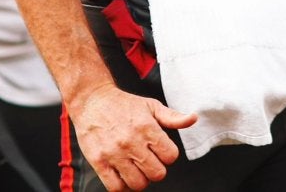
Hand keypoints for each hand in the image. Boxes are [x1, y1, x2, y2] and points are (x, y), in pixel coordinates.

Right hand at [69, 83, 196, 190]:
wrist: (92, 101)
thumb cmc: (123, 104)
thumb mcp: (151, 106)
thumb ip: (173, 117)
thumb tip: (193, 118)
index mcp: (147, 127)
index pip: (170, 156)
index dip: (168, 155)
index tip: (160, 150)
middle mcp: (132, 141)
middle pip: (157, 173)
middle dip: (156, 169)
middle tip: (148, 160)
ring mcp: (115, 153)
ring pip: (138, 183)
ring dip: (140, 179)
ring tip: (136, 168)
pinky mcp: (99, 162)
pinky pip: (116, 188)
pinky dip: (122, 186)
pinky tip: (123, 175)